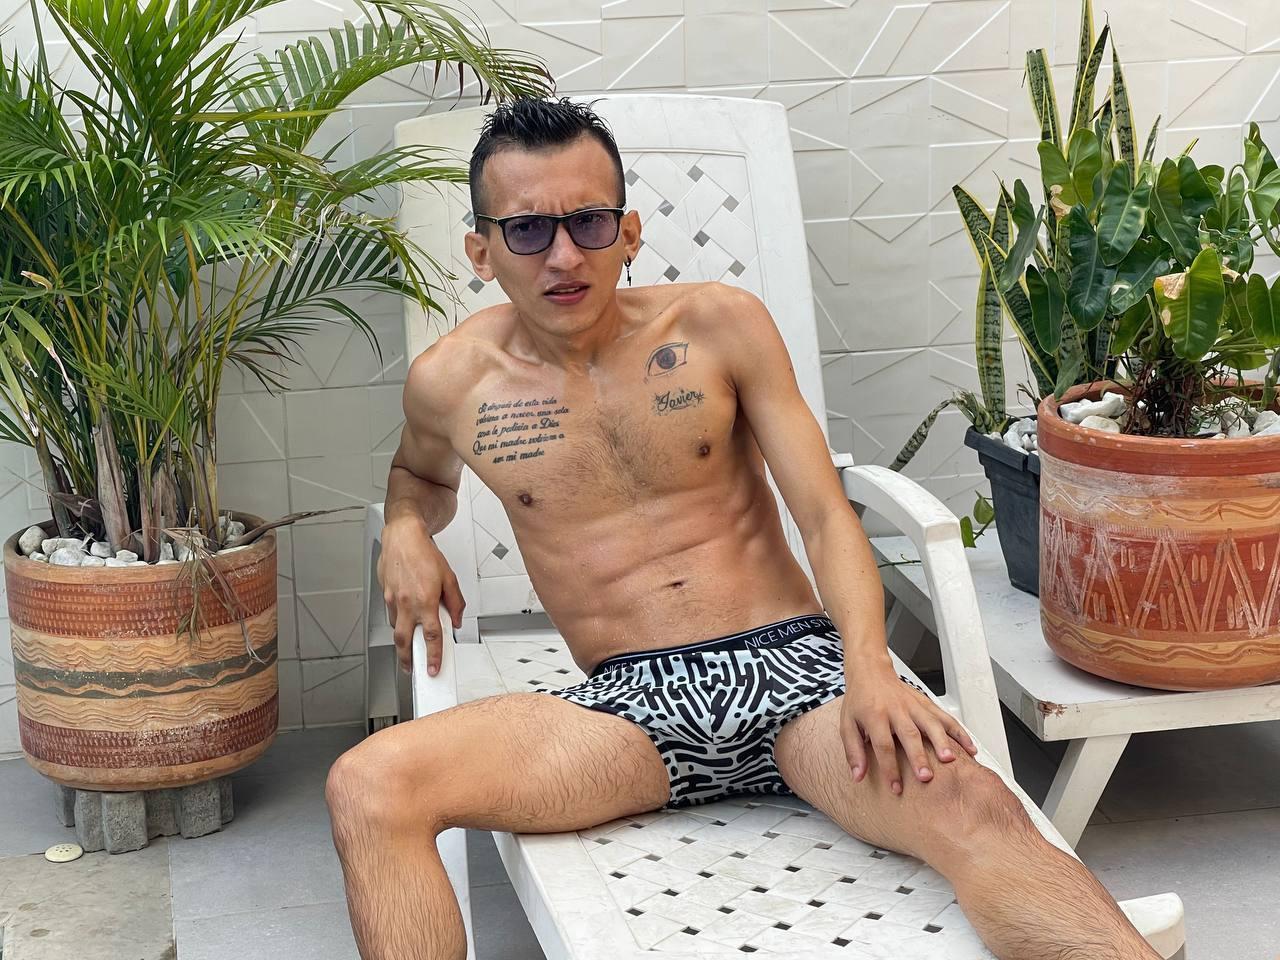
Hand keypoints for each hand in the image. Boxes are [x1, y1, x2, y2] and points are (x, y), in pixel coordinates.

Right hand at [377, 516, 464, 674]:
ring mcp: (392, 600)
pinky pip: (391, 615)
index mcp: (425, 601)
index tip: (434, 668)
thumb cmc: (423, 553)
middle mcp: (406, 603)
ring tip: (409, 647)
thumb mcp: (449, 577)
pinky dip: (398, 621)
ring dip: (402, 641)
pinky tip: (404, 619)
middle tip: (412, 669)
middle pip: (404, 641)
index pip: (431, 636)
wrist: (402, 537)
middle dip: (407, 660)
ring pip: (396, 628)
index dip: (433, 656)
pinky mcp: (384, 594)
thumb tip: (456, 620)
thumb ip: (455, 602)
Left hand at [840, 662, 977, 794]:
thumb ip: (853, 751)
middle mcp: (896, 709)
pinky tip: (969, 747)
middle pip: (909, 734)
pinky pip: (945, 716)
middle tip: (925, 777)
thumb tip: (858, 776)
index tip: (896, 787)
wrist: (870, 672)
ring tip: (950, 760)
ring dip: (941, 741)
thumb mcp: (847, 724)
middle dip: (918, 756)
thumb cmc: (859, 700)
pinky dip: (959, 731)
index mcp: (874, 715)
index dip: (890, 768)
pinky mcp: (926, 702)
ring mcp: (913, 705)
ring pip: (931, 722)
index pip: (883, 745)